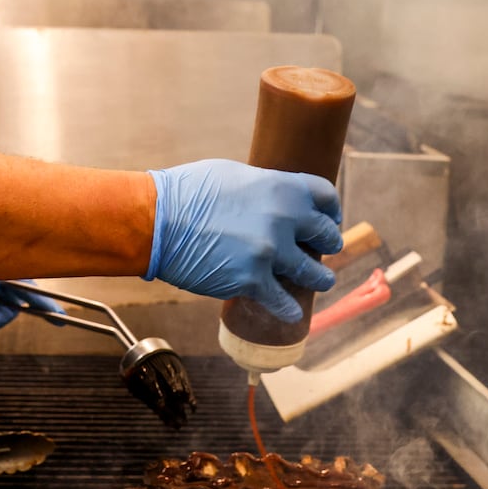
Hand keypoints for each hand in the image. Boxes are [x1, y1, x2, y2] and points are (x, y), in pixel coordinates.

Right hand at [146, 159, 342, 322]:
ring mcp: (270, 251)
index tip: (330, 220)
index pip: (325, 196)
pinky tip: (291, 312)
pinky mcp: (253, 280)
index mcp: (280, 186)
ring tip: (320, 282)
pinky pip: (284, 302)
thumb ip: (263, 188)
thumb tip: (275, 197)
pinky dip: (289, 309)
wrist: (156, 220)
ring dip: (320, 279)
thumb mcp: (233, 175)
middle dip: (327, 244)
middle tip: (322, 251)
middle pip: (326, 235)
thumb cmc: (186, 192)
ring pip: (315, 274)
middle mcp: (283, 217)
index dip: (331, 210)